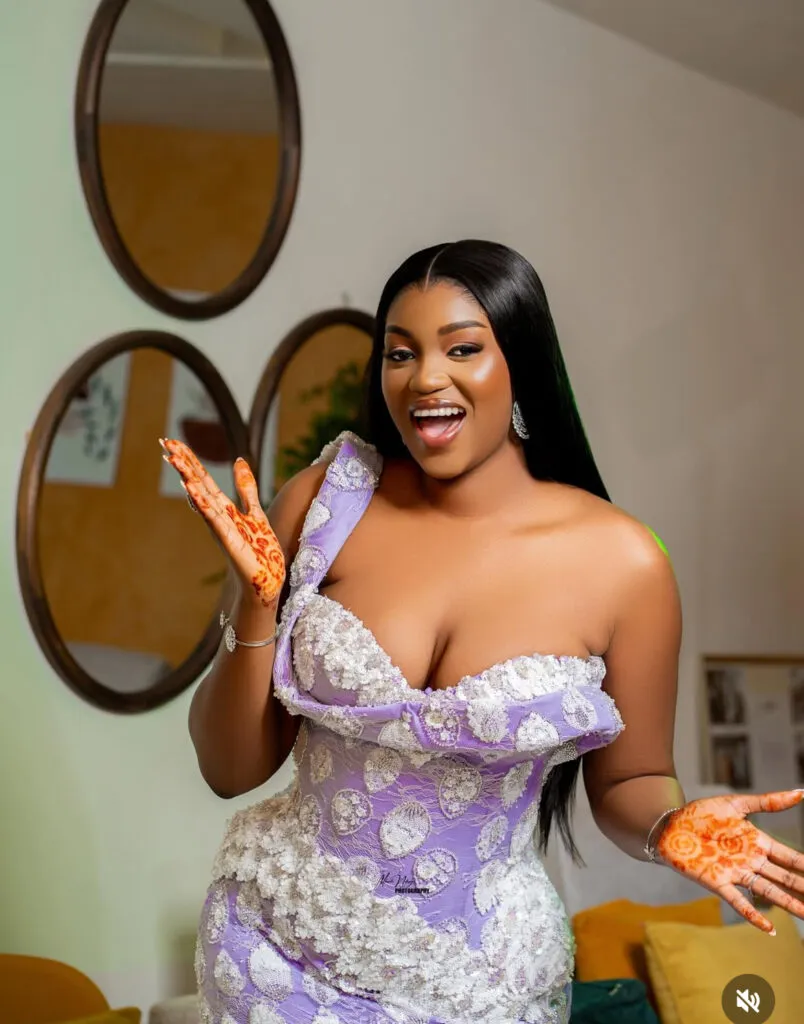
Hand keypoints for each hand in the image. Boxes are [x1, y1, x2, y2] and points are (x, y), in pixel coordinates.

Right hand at [159, 437, 284, 607]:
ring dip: (188, 478)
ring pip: (201, 499)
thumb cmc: (259, 550)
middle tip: (165, 442)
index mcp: (223, 508)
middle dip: (183, 463)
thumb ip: (245, 487)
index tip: (173, 442)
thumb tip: (239, 459)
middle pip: (197, 485)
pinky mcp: (229, 540)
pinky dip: (203, 504)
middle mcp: (217, 516)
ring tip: (174, 459)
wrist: (267, 580)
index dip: (190, 460)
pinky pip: (214, 518)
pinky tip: (192, 490)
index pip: (203, 479)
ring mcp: (220, 528)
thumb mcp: (255, 511)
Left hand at [656, 789, 803, 932]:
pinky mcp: (718, 882)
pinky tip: (769, 929)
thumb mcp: (737, 804)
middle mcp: (751, 861)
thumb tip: (802, 792)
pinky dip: (753, 915)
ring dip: (789, 904)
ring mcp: (736, 873)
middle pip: (785, 878)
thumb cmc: (702, 813)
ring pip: (769, 891)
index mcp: (758, 843)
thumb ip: (768, 802)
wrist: (670, 825)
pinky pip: (738, 902)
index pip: (791, 858)